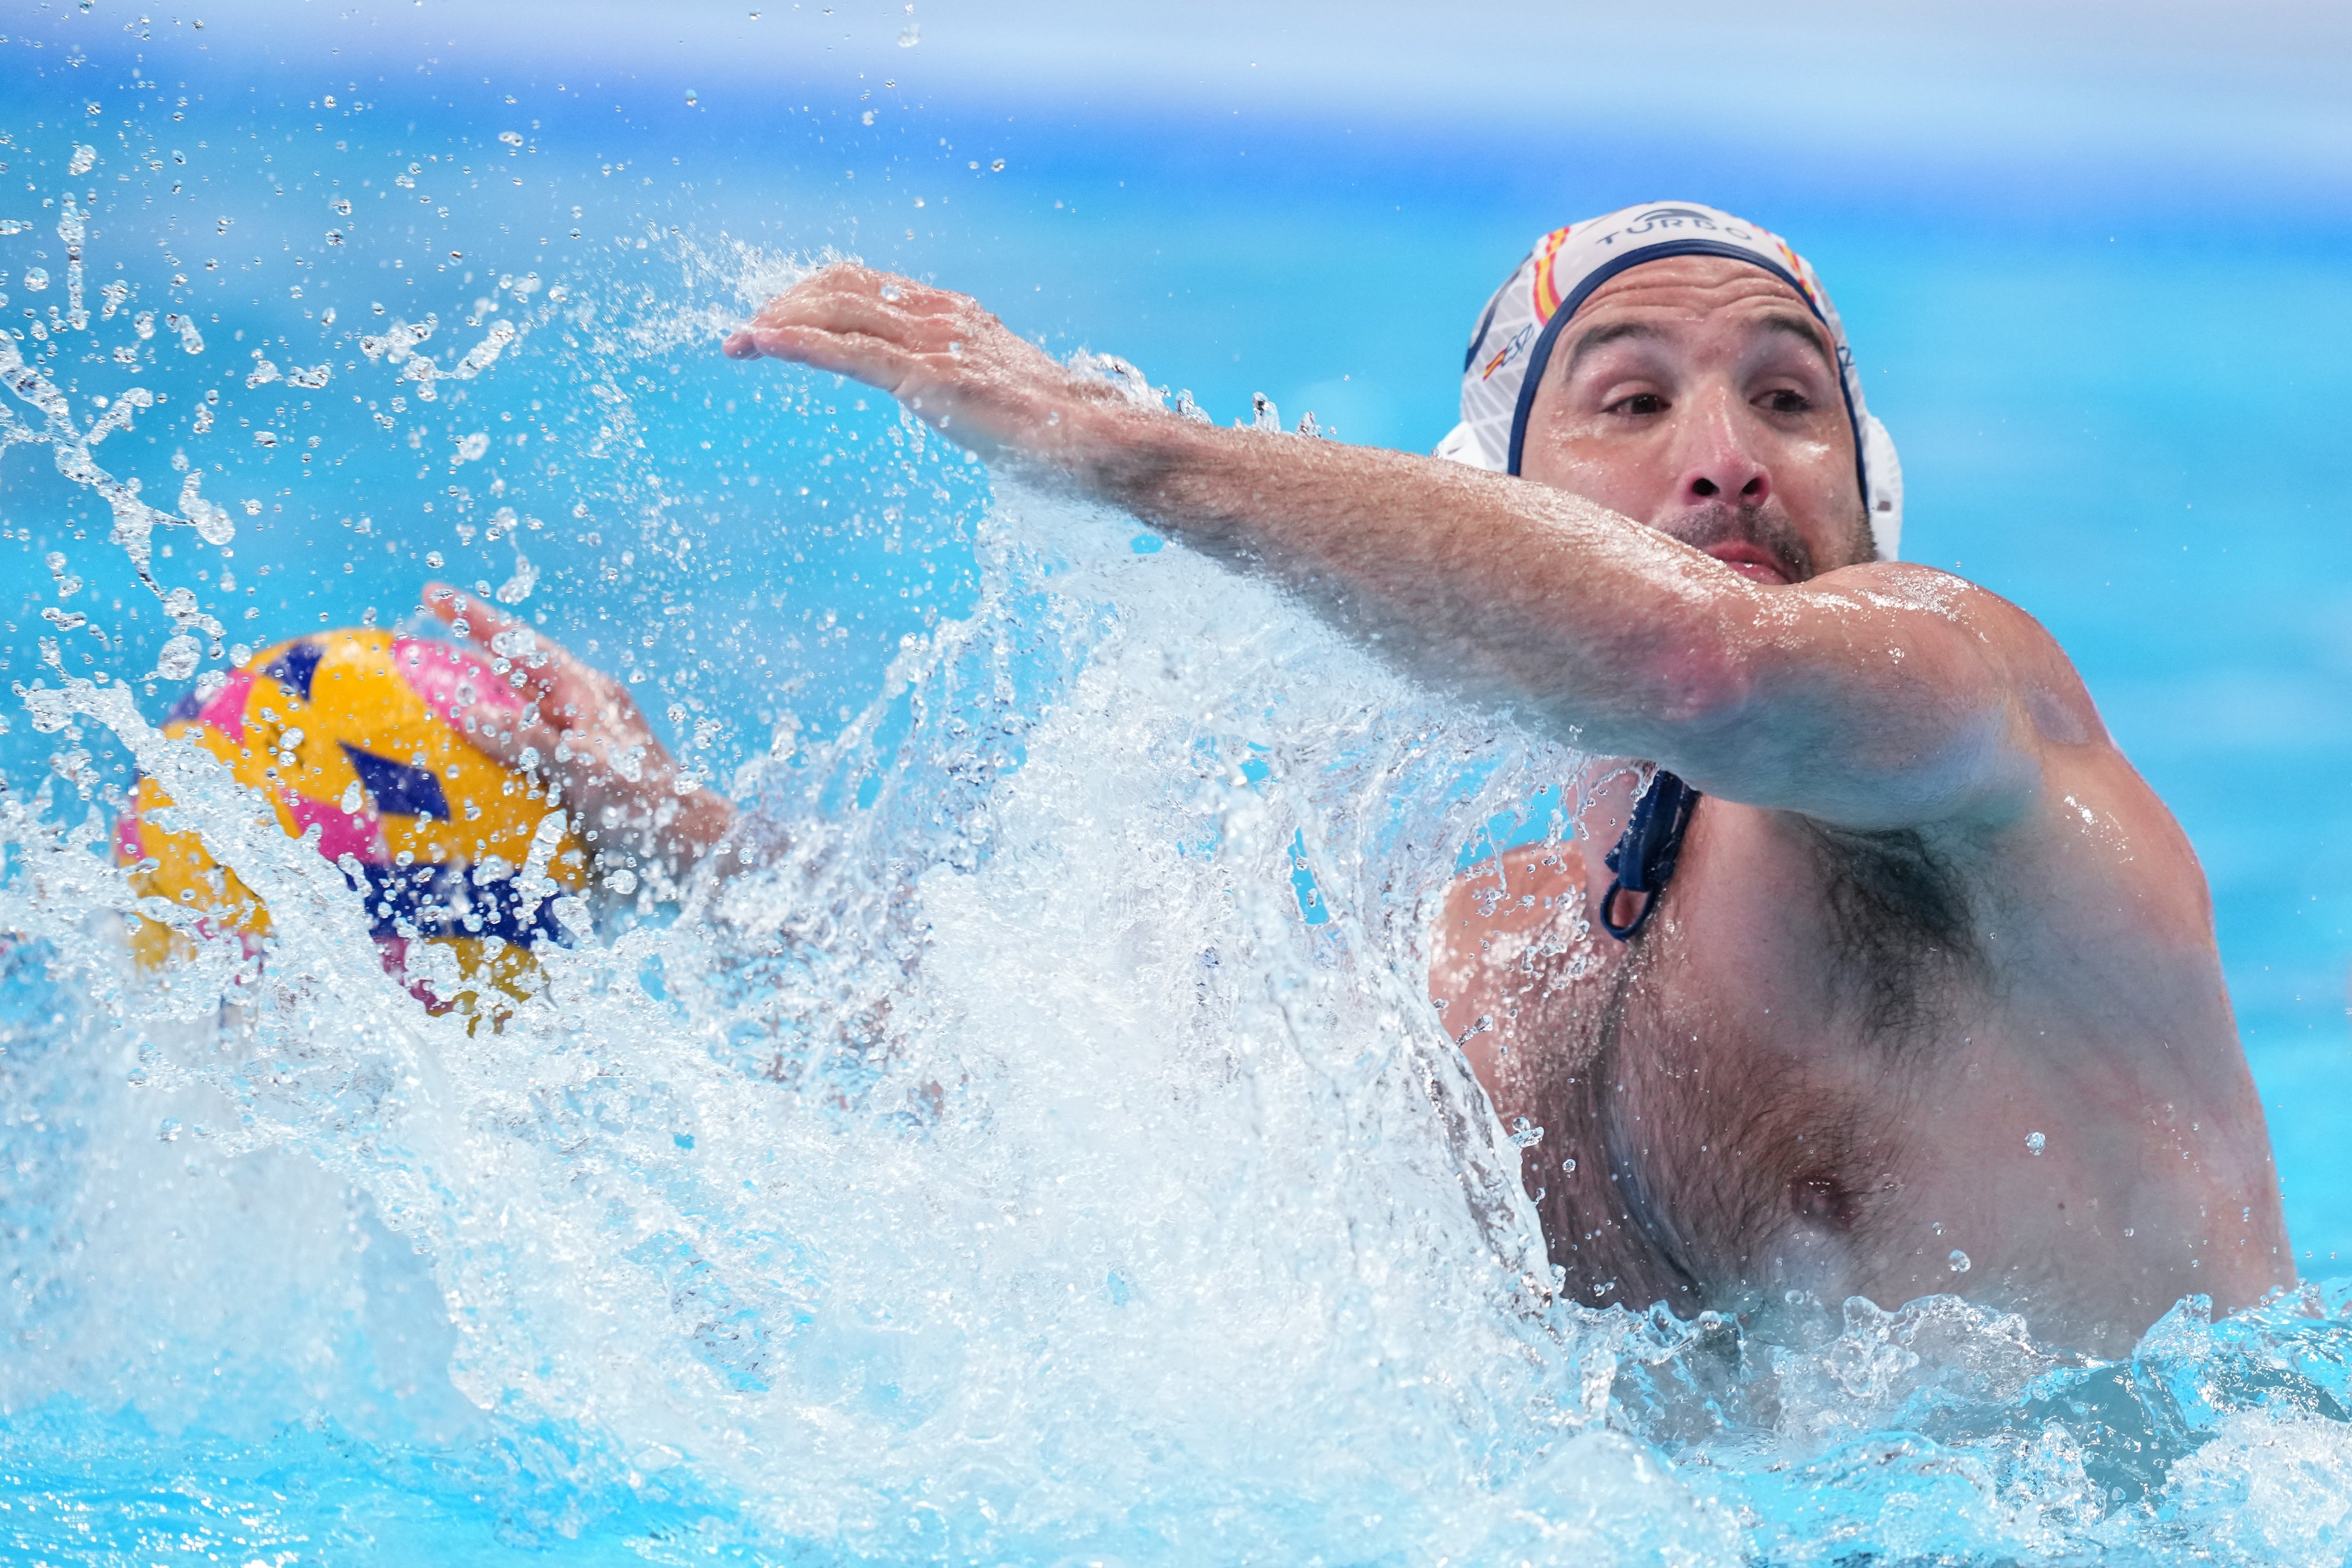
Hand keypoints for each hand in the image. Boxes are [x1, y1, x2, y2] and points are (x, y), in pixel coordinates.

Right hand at [423, 583, 734, 880]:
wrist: (687, 847)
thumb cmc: (644, 804)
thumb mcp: (581, 767)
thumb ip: (524, 739)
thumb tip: (466, 713)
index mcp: (586, 692)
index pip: (521, 643)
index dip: (474, 617)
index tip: (431, 594)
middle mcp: (580, 711)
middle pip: (512, 673)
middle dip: (465, 661)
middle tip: (413, 654)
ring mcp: (577, 743)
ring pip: (513, 716)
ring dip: (473, 712)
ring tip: (423, 712)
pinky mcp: (574, 778)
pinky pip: (520, 758)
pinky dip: (490, 759)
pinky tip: (461, 776)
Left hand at [721, 263, 1124, 467]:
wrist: (1104, 444)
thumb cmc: (1059, 434)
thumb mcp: (997, 394)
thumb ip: (962, 385)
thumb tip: (949, 403)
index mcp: (955, 314)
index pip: (865, 283)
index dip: (813, 294)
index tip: (777, 320)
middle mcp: (941, 315)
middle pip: (840, 285)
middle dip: (785, 303)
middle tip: (746, 335)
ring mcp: (935, 344)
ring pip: (834, 309)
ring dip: (777, 319)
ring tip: (740, 341)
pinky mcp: (929, 381)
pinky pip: (845, 351)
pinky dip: (793, 342)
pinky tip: (757, 344)